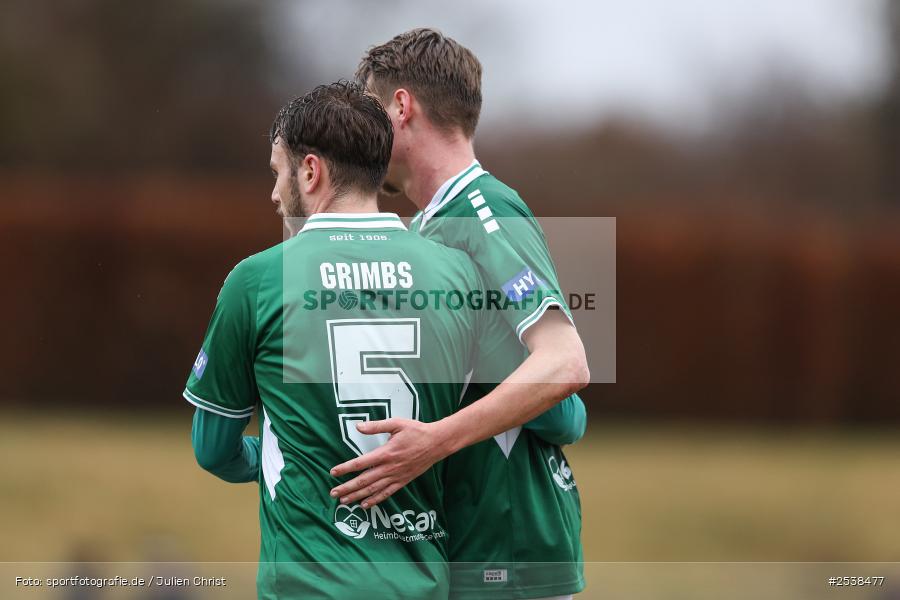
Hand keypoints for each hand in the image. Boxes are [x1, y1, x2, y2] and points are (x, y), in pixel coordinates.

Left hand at [329, 418, 449, 507]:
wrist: (437, 443)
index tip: (333, 472)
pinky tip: (365, 504)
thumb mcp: (396, 423)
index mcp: (386, 453)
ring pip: (373, 490)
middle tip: (333, 494)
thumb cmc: (416, 431)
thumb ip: (376, 426)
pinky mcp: (403, 481)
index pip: (360, 463)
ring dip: (357, 496)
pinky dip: (375, 500)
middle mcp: (389, 468)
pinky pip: (386, 493)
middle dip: (347, 488)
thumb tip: (358, 426)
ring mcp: (396, 476)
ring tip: (344, 502)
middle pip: (364, 480)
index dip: (345, 468)